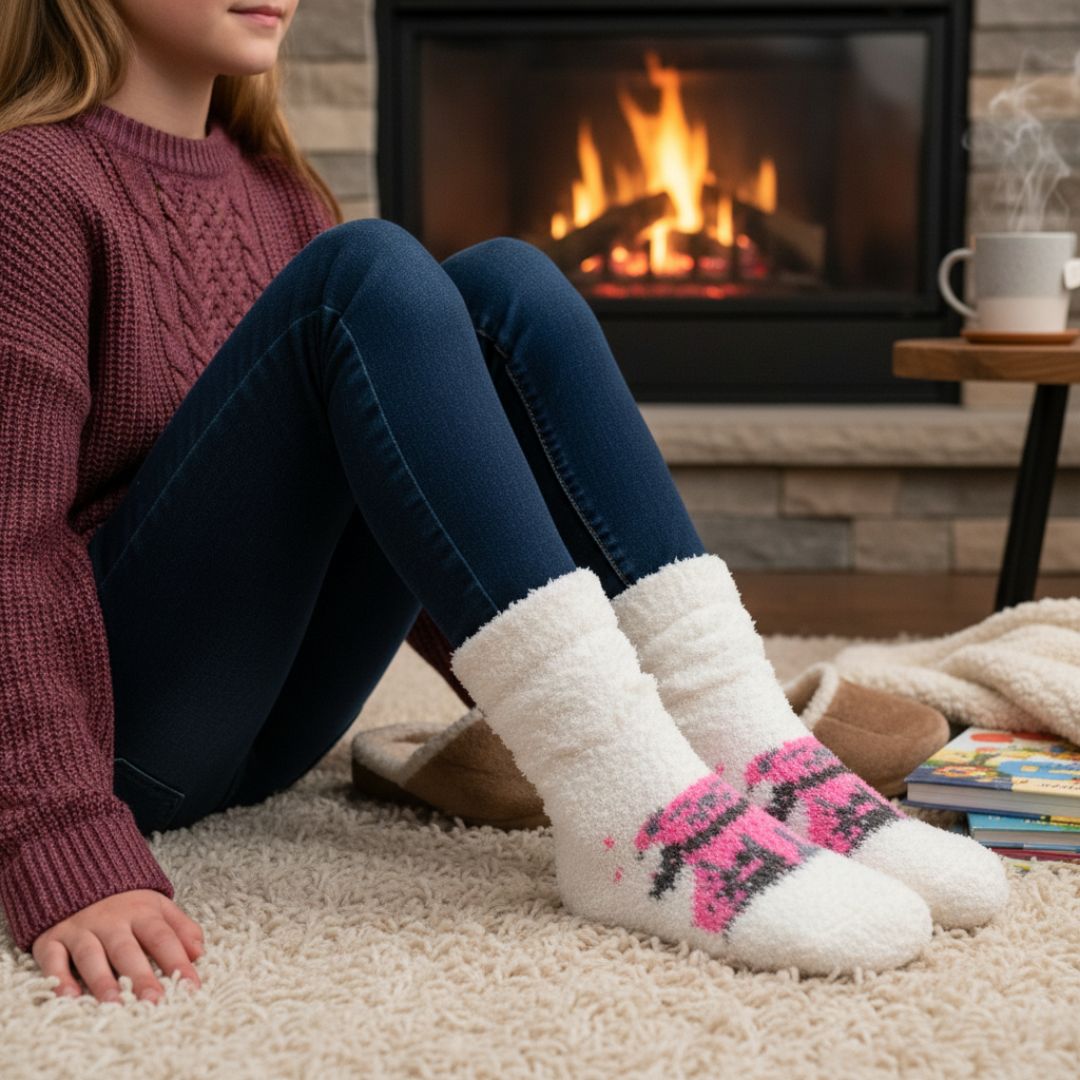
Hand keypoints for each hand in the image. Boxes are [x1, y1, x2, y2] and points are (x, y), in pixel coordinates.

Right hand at [32, 889, 203, 1003]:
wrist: (77, 874)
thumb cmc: (125, 903)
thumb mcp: (157, 907)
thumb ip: (180, 928)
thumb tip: (199, 952)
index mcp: (141, 912)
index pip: (162, 937)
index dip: (177, 961)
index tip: (191, 986)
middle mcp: (111, 921)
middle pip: (127, 950)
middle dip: (141, 976)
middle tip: (154, 1000)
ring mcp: (80, 929)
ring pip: (91, 955)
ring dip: (102, 980)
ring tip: (114, 1004)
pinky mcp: (51, 938)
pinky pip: (53, 958)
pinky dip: (59, 977)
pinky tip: (70, 997)